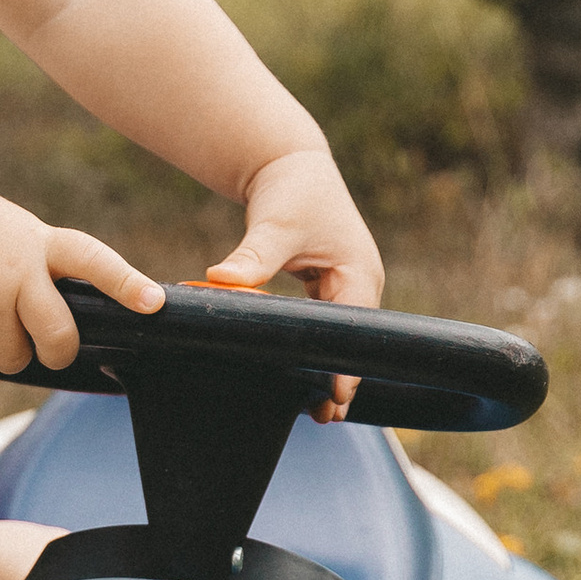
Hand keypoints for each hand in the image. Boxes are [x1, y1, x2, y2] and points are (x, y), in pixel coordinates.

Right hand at [0, 178, 162, 378]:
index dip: (125, 284)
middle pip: (59, 337)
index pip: (95, 261)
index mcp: (42, 244)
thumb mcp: (20, 233)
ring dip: (3, 350)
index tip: (153, 303)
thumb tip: (77, 323)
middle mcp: (18, 271)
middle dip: (57, 352)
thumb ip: (49, 267)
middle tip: (46, 347)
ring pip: (16, 358)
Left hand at [208, 143, 383, 416]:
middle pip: (354, 341)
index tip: (335, 397)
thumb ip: (253, 256)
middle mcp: (360, 282)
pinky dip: (316, 348)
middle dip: (342, 377)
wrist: (288, 163)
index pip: (356, 330)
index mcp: (358, 271)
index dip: (347, 365)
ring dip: (330, 368)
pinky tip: (301, 374)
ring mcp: (347, 284)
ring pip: (341, 337)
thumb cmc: (289, 191)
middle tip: (325, 416)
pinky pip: (326, 325)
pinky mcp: (330, 285)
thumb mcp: (274, 225)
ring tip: (318, 410)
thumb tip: (220, 279)